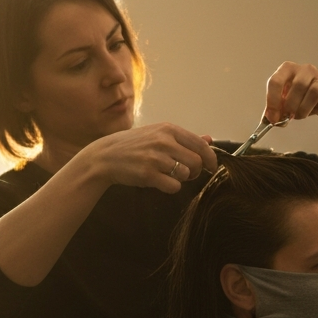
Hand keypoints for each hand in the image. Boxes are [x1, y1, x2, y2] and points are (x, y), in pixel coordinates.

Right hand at [86, 122, 216, 193]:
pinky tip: (161, 182)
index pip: (201, 145)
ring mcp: (156, 157)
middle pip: (197, 162)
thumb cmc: (134, 146)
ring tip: (169, 175)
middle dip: (195, 171)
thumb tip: (209, 139)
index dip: (211, 159)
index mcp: (169, 129)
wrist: (106, 156)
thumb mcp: (158, 134)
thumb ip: (184, 138)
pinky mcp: (148, 174)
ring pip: (186, 174)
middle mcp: (164, 141)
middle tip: (186, 174)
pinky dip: (171, 188)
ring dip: (182, 179)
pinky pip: (174, 187)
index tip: (211, 167)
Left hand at [264, 62, 317, 123]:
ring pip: (315, 91)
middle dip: (292, 105)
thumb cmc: (300, 100)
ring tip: (301, 115)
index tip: (273, 118)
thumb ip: (275, 111)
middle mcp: (304, 69)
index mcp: (287, 70)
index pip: (276, 81)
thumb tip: (269, 119)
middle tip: (289, 117)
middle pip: (298, 85)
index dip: (273, 101)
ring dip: (305, 108)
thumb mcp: (284, 103)